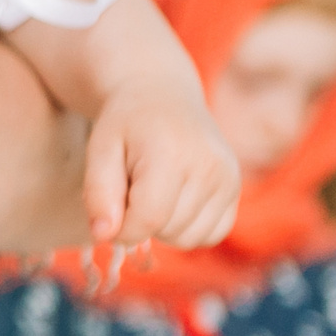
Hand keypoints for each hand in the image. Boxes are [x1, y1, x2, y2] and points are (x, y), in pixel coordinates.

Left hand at [84, 77, 239, 248]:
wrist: (163, 96)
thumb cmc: (126, 125)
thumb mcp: (100, 149)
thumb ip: (98, 193)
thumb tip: (103, 235)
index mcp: (171, 153)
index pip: (148, 219)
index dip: (121, 230)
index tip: (109, 215)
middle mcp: (209, 166)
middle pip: (168, 231)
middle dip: (141, 221)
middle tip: (133, 187)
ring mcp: (229, 178)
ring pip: (189, 239)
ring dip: (163, 227)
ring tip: (154, 190)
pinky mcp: (236, 189)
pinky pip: (210, 235)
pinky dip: (187, 228)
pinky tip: (174, 200)